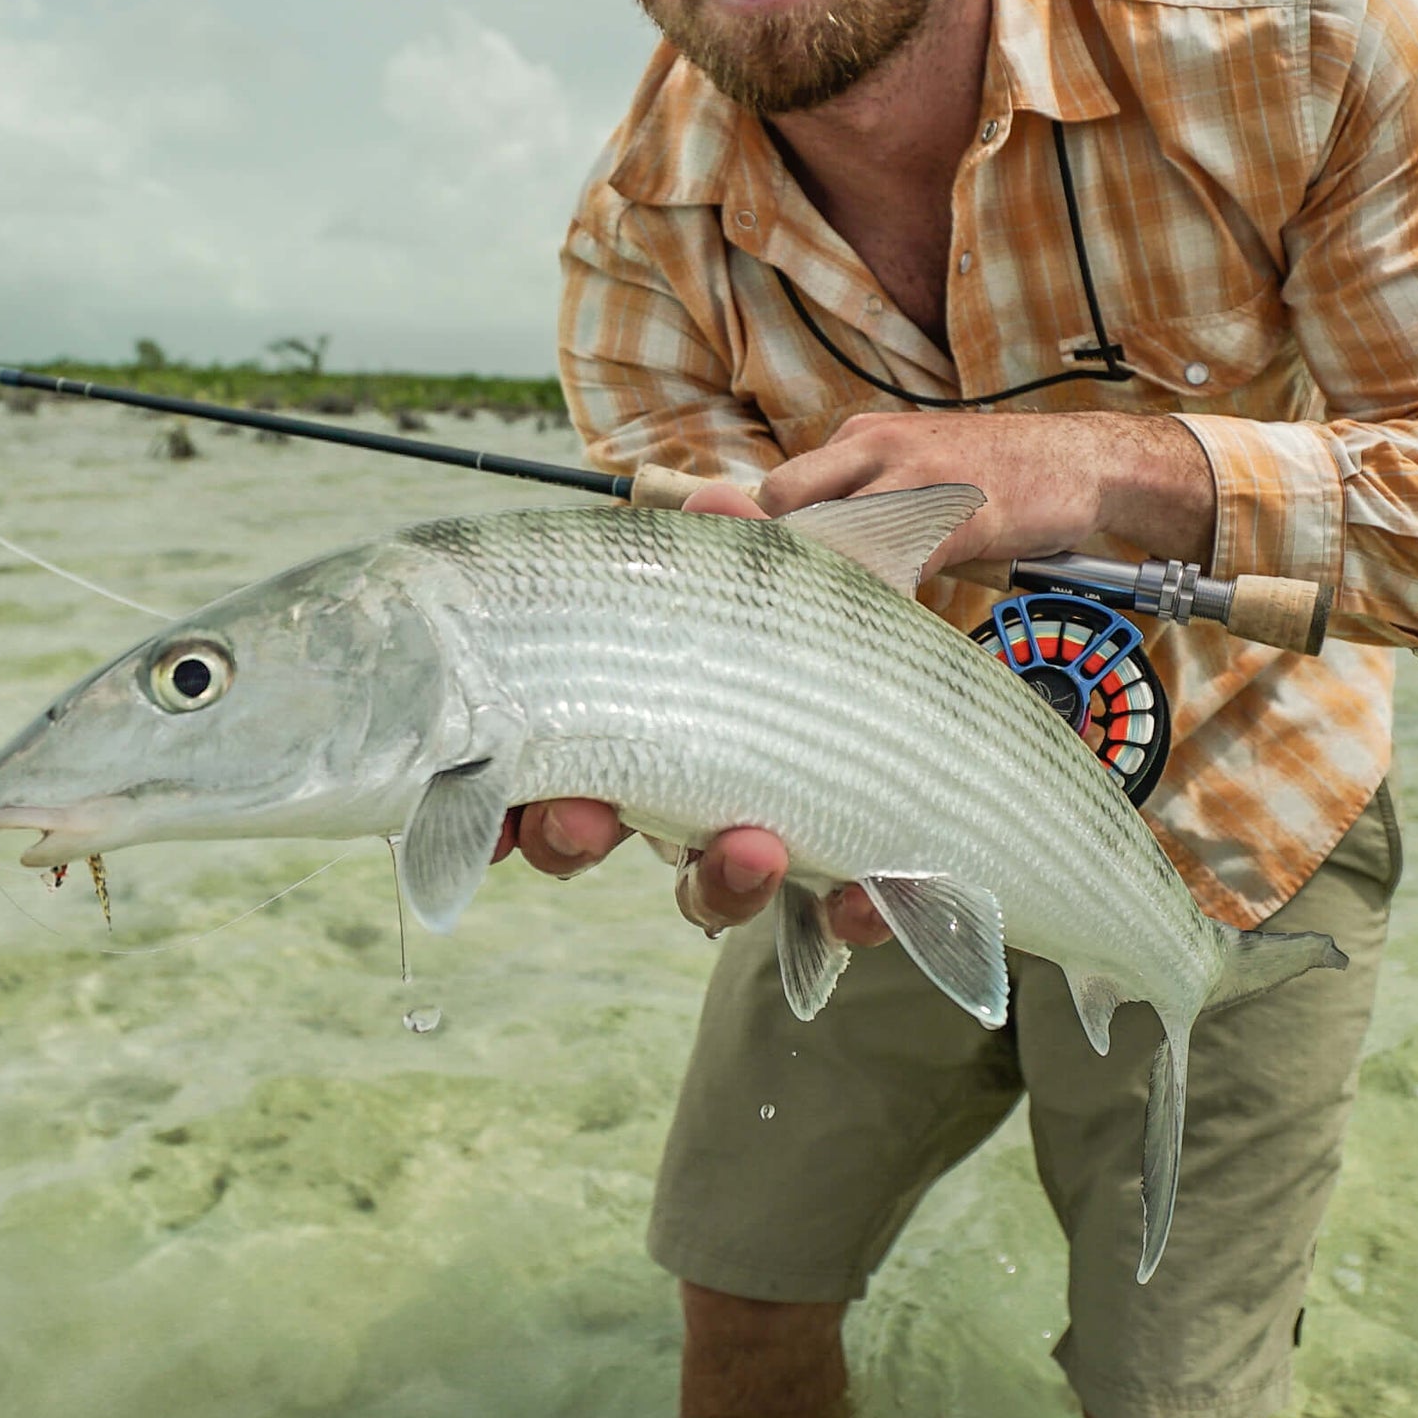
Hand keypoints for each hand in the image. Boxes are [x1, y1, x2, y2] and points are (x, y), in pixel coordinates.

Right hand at [491, 477, 892, 944]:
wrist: (932, 696)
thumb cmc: (826, 636)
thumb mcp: (787, 583)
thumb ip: (746, 550)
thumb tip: (717, 498)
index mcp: (640, 724)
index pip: (547, 766)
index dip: (503, 804)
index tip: (486, 819)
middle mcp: (679, 798)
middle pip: (595, 841)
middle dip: (574, 839)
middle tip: (582, 823)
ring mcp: (754, 848)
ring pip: (707, 893)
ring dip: (719, 880)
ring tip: (754, 845)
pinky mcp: (843, 883)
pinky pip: (833, 919)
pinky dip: (848, 916)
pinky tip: (865, 901)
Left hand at [753, 409, 1217, 572]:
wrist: (1083, 461)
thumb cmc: (996, 480)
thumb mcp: (915, 470)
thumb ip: (863, 501)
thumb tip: (810, 559)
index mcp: (861, 436)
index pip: (782, 487)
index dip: (766, 536)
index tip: (764, 577)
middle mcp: (877, 445)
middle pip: (784, 496)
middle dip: (781, 549)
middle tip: (796, 597)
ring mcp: (917, 474)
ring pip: (833, 528)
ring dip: (826, 575)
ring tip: (831, 614)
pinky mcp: (957, 512)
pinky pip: (896, 559)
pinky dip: (882, 593)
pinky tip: (888, 616)